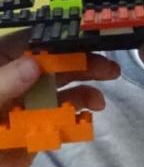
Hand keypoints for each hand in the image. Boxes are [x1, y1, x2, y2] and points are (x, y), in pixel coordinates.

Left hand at [0, 30, 118, 166]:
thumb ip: (4, 83)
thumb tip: (35, 64)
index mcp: (1, 67)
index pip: (31, 42)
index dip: (60, 39)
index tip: (90, 39)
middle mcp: (17, 81)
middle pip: (55, 64)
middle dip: (83, 64)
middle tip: (110, 70)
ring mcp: (28, 104)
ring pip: (63, 89)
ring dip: (85, 90)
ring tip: (100, 102)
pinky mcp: (38, 127)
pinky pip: (63, 116)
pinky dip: (79, 115)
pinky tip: (88, 118)